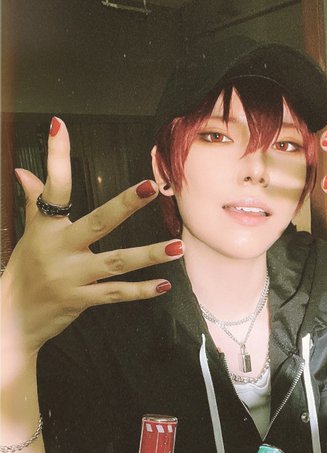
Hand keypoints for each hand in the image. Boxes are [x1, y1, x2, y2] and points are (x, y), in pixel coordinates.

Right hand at [2, 117, 183, 355]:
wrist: (12, 317)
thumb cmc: (24, 270)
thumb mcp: (30, 234)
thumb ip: (34, 201)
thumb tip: (23, 171)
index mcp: (46, 228)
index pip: (52, 188)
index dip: (56, 157)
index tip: (60, 126)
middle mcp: (59, 250)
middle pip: (97, 223)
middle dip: (124, 205)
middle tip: (150, 187)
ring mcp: (72, 277)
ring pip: (116, 263)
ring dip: (149, 255)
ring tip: (178, 246)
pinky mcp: (81, 300)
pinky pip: (116, 294)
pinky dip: (141, 291)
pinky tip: (164, 284)